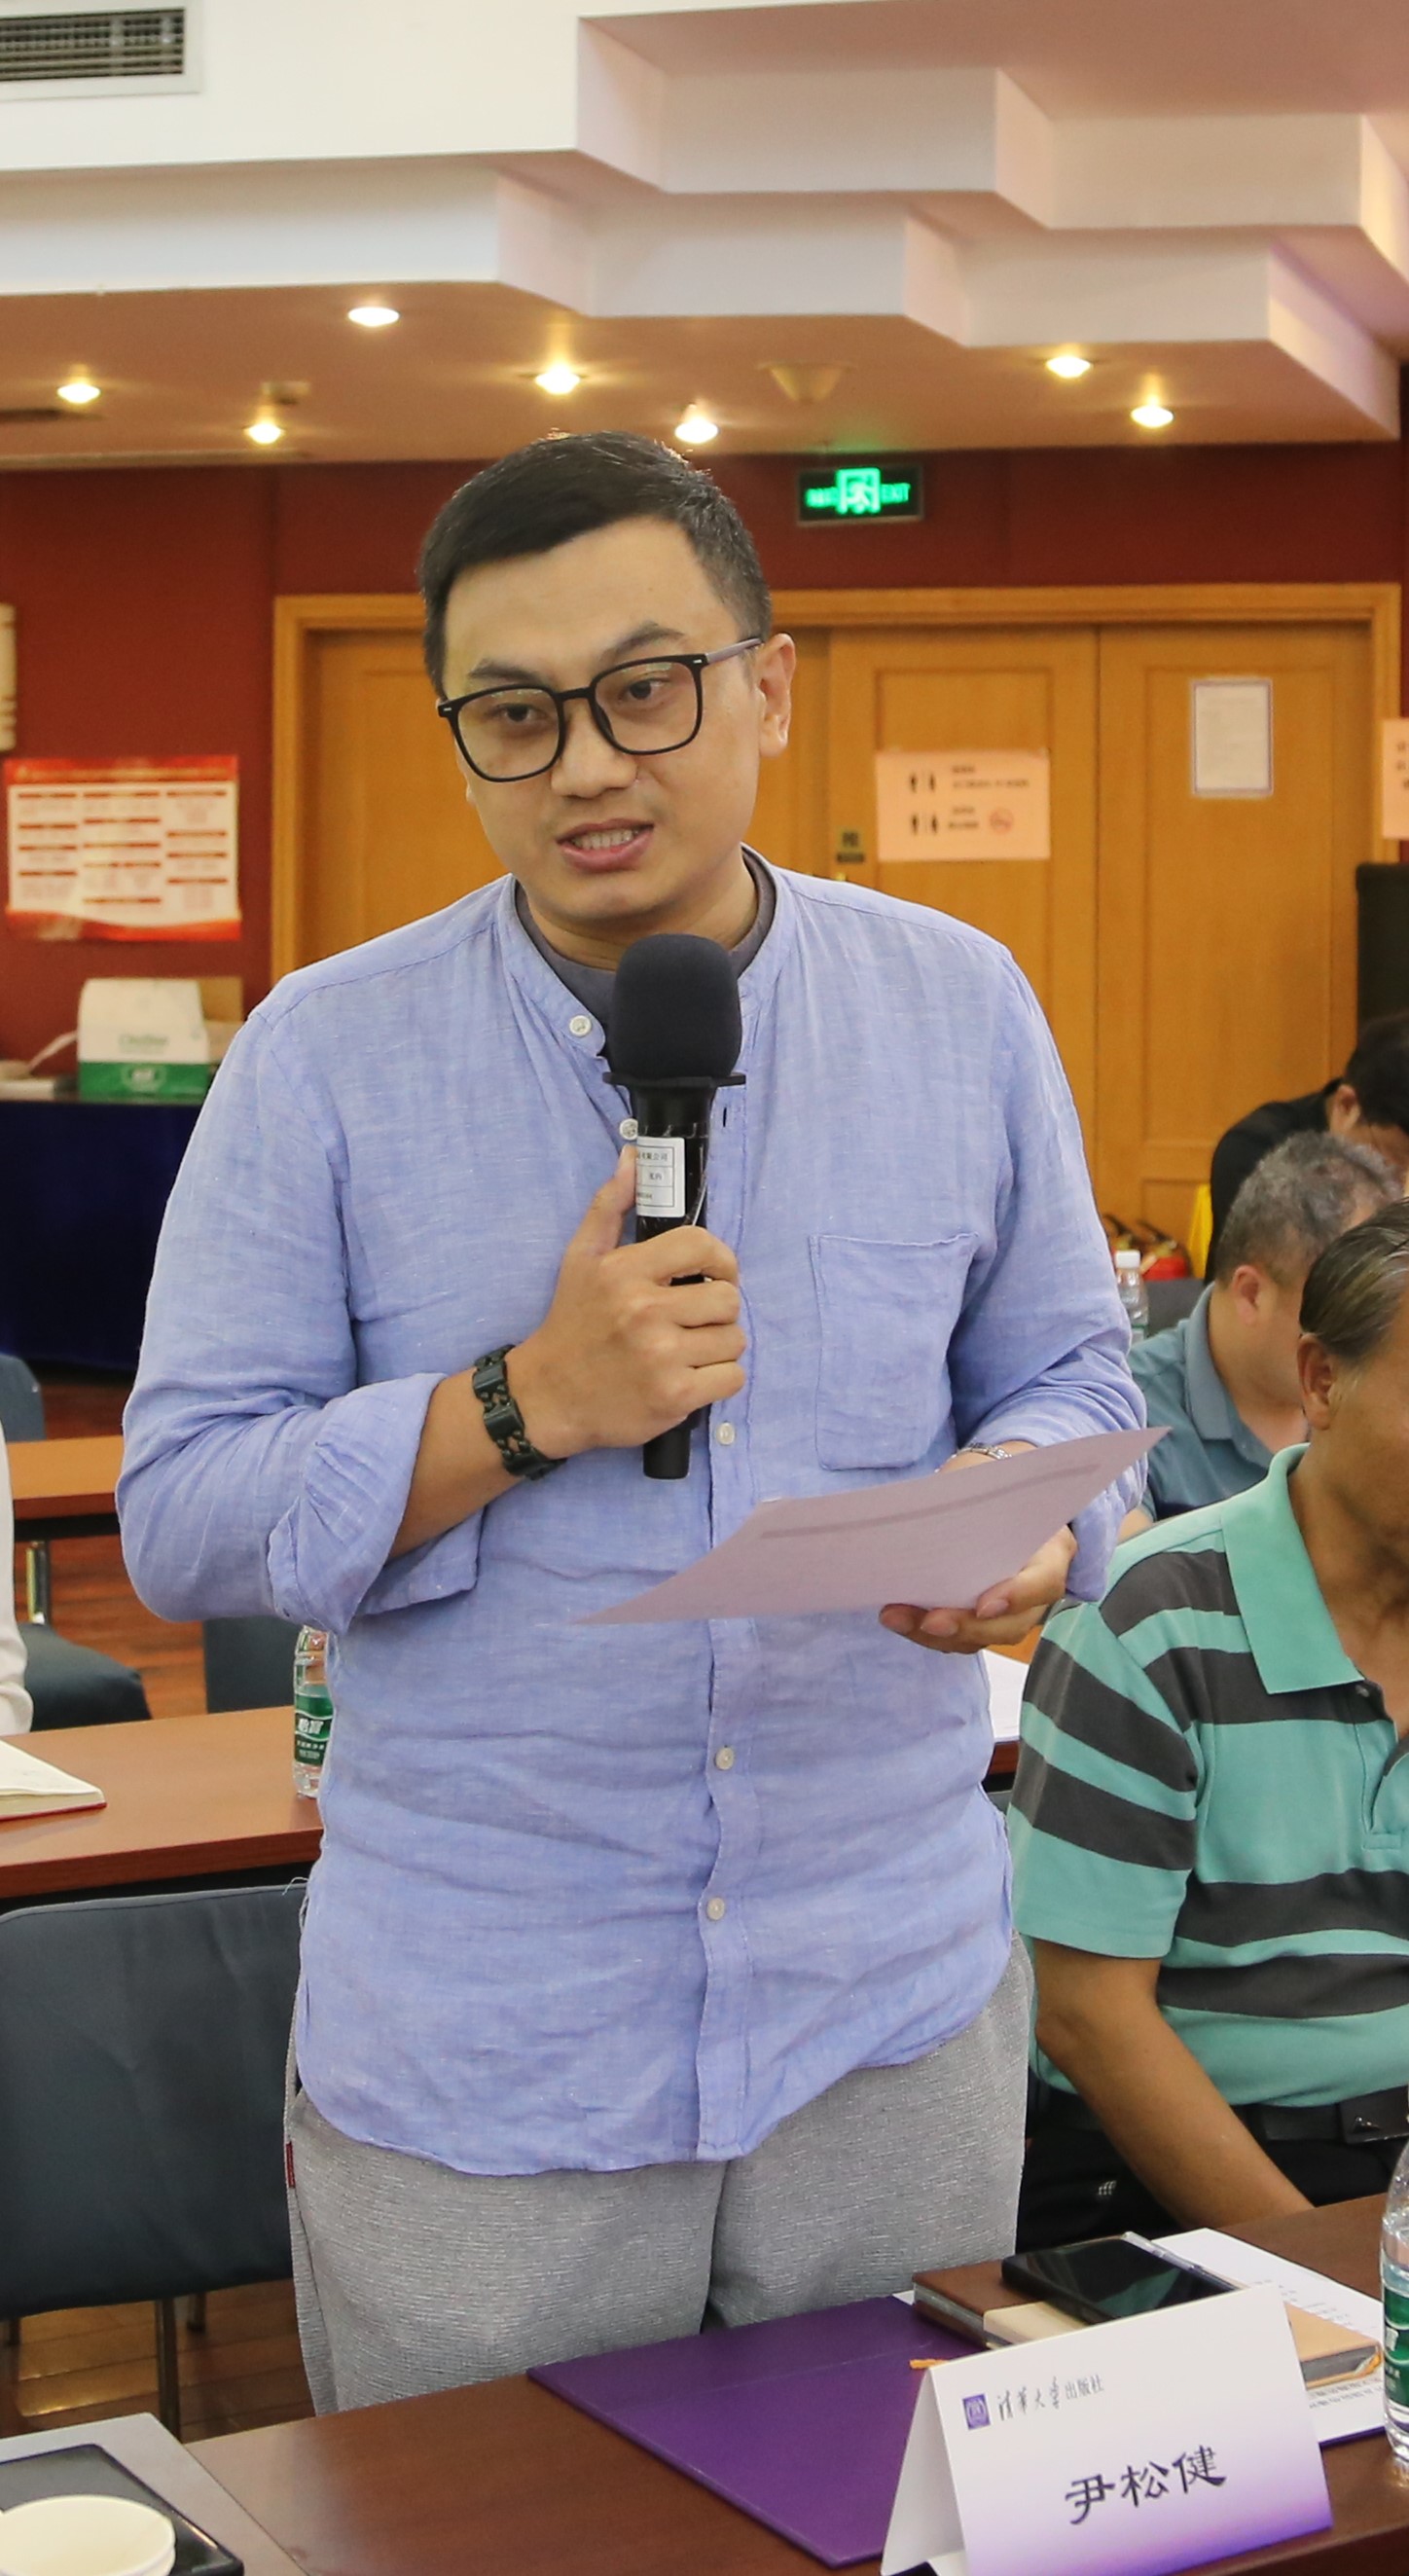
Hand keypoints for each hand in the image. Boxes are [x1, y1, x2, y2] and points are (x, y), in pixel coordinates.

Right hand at [509, 1149, 745, 1459]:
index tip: (714, 1275)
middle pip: (728, 1298)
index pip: (703, 1246)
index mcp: (626, 1272)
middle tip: (694, 1319)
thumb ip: (610, 1206)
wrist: (549, 1396)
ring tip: (690, 1349)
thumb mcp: (580, 1258)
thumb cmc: (572, 1322)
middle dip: (719, 1309)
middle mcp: (644, 1312)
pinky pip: (732, 1378)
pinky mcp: (674, 1398)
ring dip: (720, 1346)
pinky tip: (692, 1377)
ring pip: (734, 1340)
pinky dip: (720, 1379)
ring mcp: (661, 1358)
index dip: (722, 1260)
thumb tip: (633, 1157)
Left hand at [878, 1445, 1077, 1653]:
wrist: (995, 1502)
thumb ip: (975, 1501)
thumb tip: (927, 1511)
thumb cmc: (995, 1490)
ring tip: (896, 1617)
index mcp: (1051, 1552)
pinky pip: (959, 1637)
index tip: (983, 1605)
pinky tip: (898, 1618)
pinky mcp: (982, 1621)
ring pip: (980, 1638)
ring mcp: (1010, 1612)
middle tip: (929, 1621)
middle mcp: (1035, 1592)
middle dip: (966, 1626)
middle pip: (1010, 1625)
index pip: (1044, 1582)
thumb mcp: (992, 1485)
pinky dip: (926, 1633)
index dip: (1016, 1597)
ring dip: (935, 1635)